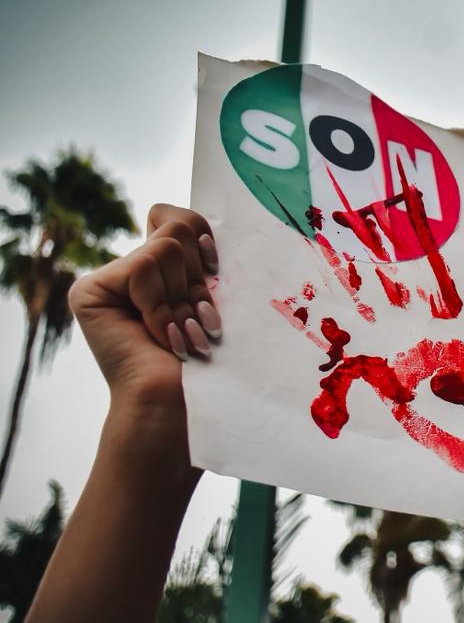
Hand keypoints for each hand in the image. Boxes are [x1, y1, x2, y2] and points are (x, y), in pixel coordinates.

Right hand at [69, 204, 220, 409]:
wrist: (182, 402)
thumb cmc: (211, 358)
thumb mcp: (214, 297)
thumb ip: (202, 258)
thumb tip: (202, 231)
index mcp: (161, 268)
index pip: (182, 220)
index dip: (205, 242)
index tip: (215, 272)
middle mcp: (130, 269)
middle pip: (178, 228)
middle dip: (198, 279)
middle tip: (196, 320)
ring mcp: (106, 280)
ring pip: (165, 247)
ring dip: (184, 298)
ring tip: (182, 332)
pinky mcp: (89, 290)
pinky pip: (144, 268)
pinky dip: (162, 305)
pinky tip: (163, 336)